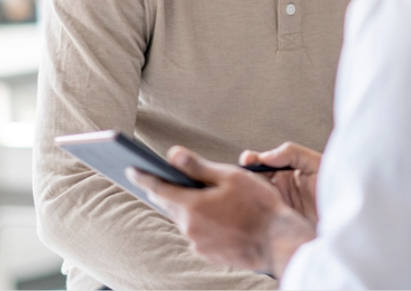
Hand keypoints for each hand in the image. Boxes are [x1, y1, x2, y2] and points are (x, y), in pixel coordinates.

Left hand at [128, 146, 316, 276]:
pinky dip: (203, 222)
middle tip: (174, 177)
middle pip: (171, 204)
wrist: (279, 242)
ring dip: (191, 207)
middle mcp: (190, 228)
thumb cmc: (259, 206)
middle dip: (171, 190)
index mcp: (192, 206)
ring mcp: (198, 244)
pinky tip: (222, 216)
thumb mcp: (230, 177)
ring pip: (185, 220)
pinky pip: (198, 233)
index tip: (132, 168)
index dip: (144, 175)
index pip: (158, 187)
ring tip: (210, 197)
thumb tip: (172, 155)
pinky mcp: (208, 254)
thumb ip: (198, 167)